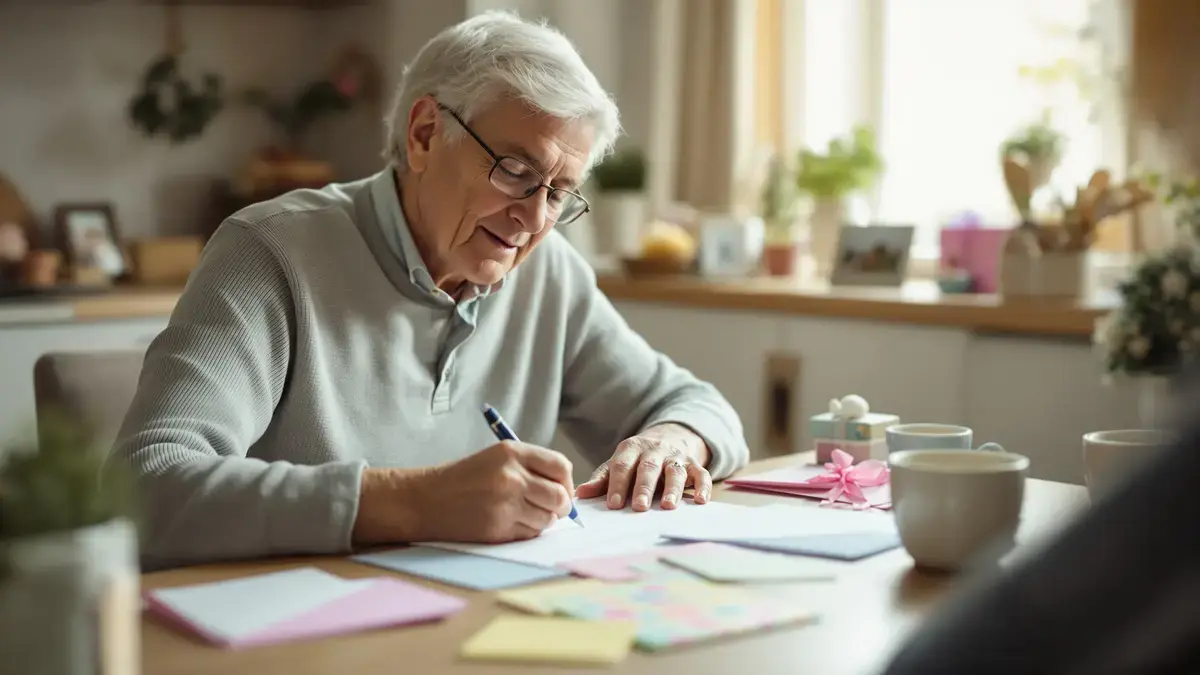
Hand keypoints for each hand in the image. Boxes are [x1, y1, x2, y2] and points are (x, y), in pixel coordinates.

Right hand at [352, 441, 573, 544]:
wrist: (424, 500)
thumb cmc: (462, 479)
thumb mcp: (496, 459)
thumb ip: (531, 468)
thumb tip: (565, 491)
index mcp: (512, 452)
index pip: (561, 466)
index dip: (565, 481)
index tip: (560, 490)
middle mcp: (512, 476)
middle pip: (560, 496)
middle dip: (560, 506)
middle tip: (549, 509)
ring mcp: (506, 503)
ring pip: (548, 519)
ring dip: (542, 521)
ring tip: (522, 515)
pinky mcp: (498, 528)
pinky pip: (530, 534)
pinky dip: (526, 532)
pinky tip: (508, 524)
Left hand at [576, 423, 711, 511]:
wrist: (668, 438)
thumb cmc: (637, 460)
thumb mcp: (618, 464)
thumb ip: (602, 480)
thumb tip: (580, 494)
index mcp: (631, 449)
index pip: (622, 466)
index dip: (617, 484)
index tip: (613, 504)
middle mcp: (655, 450)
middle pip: (649, 467)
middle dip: (643, 487)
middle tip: (638, 507)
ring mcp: (676, 457)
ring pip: (675, 470)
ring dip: (673, 488)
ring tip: (668, 506)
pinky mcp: (695, 465)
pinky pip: (702, 474)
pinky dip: (703, 487)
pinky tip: (701, 501)